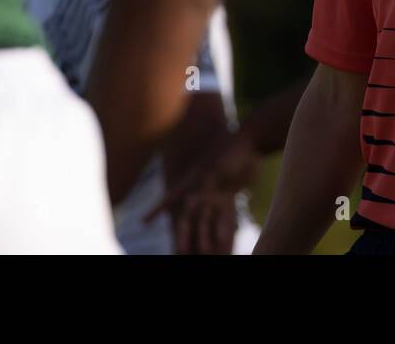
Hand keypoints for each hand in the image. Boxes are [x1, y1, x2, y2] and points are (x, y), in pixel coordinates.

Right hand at [146, 129, 261, 253]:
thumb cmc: (230, 150)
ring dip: (203, 235)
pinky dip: (222, 228)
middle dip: (182, 235)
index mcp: (193, 181)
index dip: (156, 210)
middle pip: (187, 217)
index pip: (170, 198)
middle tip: (180, 252)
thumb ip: (205, 184)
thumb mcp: (216, 167)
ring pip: (204, 220)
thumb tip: (191, 201)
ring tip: (205, 252)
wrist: (250, 142)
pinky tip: (224, 242)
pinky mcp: (229, 195)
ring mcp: (214, 194)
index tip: (143, 222)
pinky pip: (223, 215)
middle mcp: (200, 190)